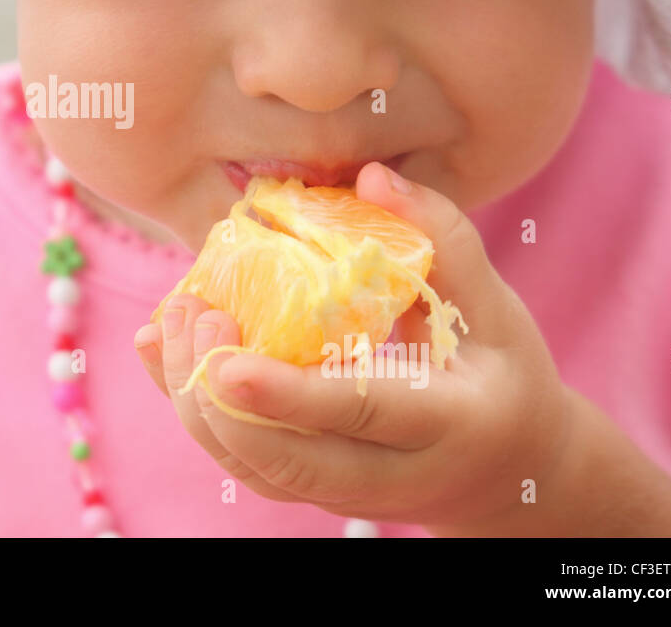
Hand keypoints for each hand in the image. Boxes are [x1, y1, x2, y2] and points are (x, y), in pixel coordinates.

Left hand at [132, 161, 575, 528]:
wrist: (508, 471)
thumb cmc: (500, 370)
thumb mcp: (493, 305)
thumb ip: (440, 238)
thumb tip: (369, 177)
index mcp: (450, 421)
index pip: (362, 412)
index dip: (291, 393)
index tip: (227, 361)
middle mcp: (393, 474)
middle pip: (292, 462)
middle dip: (224, 400)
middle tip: (196, 319)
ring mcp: (346, 493)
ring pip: (255, 469)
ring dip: (197, 402)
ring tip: (175, 319)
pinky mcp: (311, 489)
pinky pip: (241, 462)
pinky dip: (193, 408)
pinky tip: (162, 347)